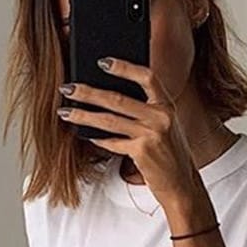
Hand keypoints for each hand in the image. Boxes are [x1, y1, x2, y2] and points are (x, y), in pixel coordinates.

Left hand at [56, 57, 201, 206]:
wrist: (182, 184)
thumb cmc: (170, 153)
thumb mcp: (165, 126)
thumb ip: (147, 109)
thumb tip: (109, 95)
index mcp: (167, 105)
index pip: (147, 77)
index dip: (124, 67)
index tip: (102, 61)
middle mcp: (161, 117)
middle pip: (118, 99)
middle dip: (88, 92)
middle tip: (67, 88)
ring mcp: (151, 135)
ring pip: (109, 120)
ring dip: (83, 115)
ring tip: (64, 111)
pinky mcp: (142, 153)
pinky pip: (112, 142)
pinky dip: (97, 139)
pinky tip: (85, 135)